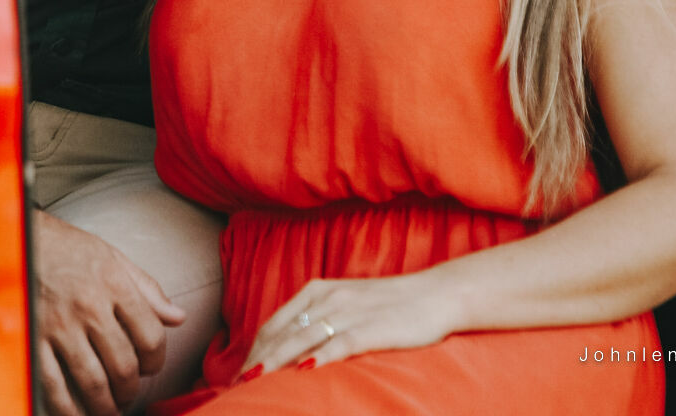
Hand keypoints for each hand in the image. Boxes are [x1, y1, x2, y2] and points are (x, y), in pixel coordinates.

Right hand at [32, 210, 186, 415]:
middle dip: (130, 389)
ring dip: (105, 405)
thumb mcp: (113, 257)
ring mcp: (59, 326)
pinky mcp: (33, 339)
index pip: (150, 337)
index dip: (156, 361)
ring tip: (108, 409)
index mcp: (114, 285)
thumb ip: (148, 289)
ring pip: (92, 381)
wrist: (18, 236)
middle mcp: (89, 307)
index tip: (150, 366)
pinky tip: (77, 413)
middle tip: (127, 393)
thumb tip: (178, 317)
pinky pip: (53, 384)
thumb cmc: (67, 248)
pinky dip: (68, 408)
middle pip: (124, 366)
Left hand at [240, 273, 457, 376]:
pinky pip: (338, 343)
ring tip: (257, 383)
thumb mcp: (347, 302)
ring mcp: (348, 312)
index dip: (255, 349)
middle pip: (282, 333)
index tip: (242, 372)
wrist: (435, 294)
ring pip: (301, 339)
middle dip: (258, 360)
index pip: (275, 323)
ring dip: (276, 363)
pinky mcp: (370, 328)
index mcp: (317, 290)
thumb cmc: (390, 304)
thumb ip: (319, 318)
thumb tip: (292, 348)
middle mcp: (327, 298)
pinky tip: (303, 373)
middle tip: (240, 385)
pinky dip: (318, 358)